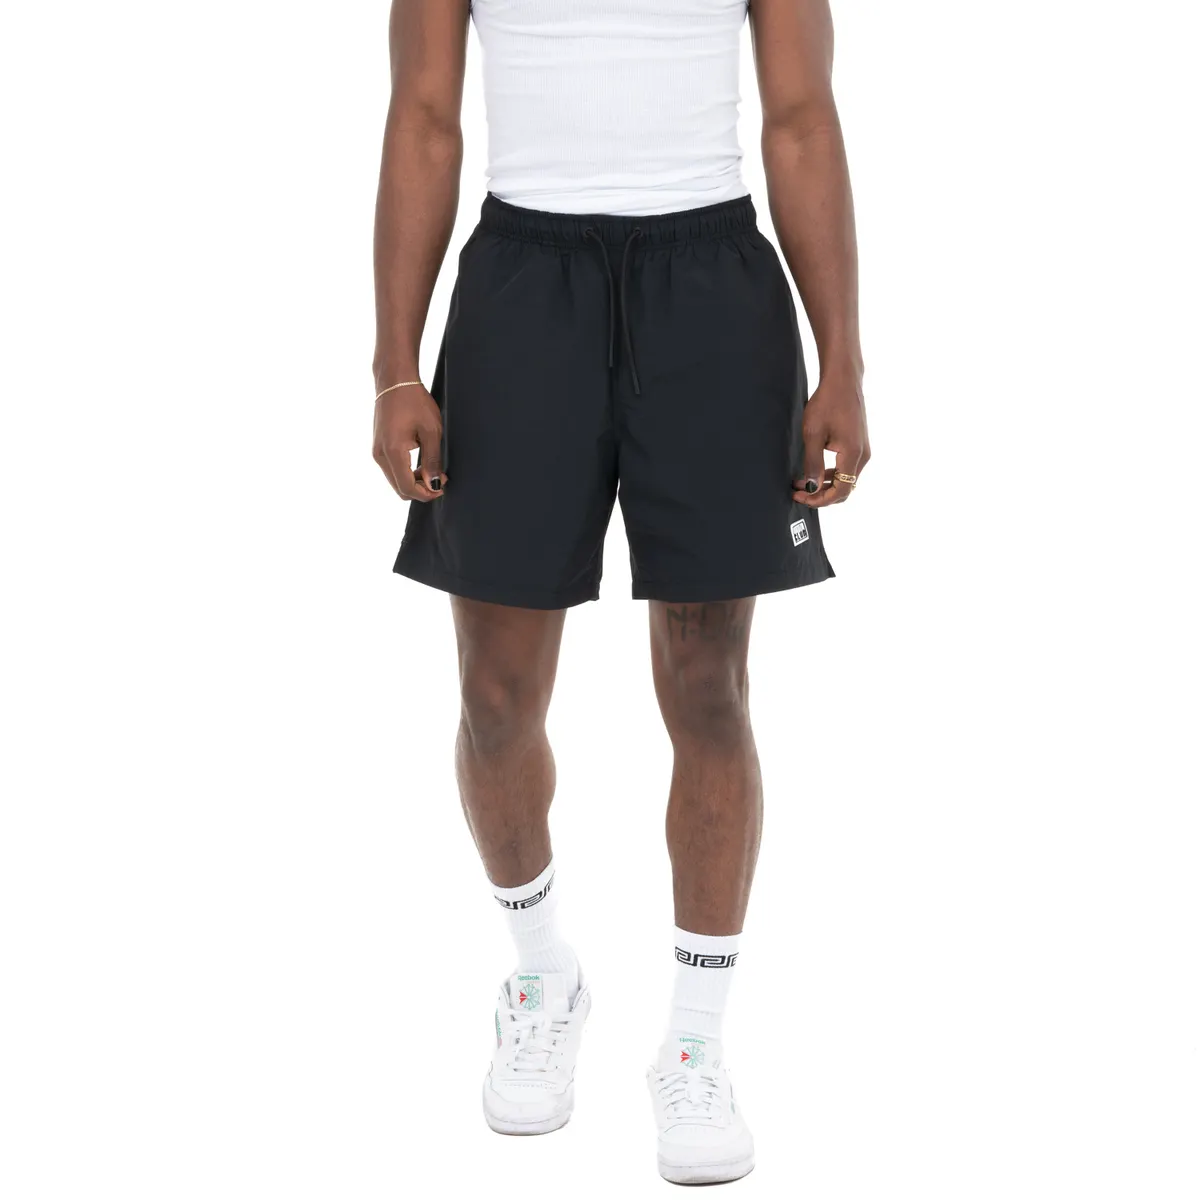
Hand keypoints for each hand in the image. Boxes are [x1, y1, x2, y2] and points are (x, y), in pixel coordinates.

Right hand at [372, 384, 446, 501]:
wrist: (395, 381)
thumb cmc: (414, 401)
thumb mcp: (431, 431)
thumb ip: (432, 460)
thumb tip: (434, 484)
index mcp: (393, 452)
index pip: (407, 488)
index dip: (426, 493)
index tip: (442, 486)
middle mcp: (380, 455)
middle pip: (399, 488)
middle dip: (421, 490)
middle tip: (440, 478)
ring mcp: (377, 451)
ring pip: (395, 481)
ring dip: (414, 481)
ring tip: (432, 469)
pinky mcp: (378, 447)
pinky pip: (392, 470)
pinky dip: (406, 473)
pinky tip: (420, 463)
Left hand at [792, 370, 869, 507]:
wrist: (843, 380)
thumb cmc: (827, 402)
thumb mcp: (813, 434)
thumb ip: (812, 463)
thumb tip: (811, 487)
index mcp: (853, 454)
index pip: (841, 491)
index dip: (820, 500)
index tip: (801, 497)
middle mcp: (863, 455)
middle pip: (845, 489)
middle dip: (821, 495)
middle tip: (798, 492)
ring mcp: (862, 450)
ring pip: (845, 479)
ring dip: (824, 485)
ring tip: (801, 482)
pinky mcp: (858, 445)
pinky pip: (846, 468)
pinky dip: (830, 474)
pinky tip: (813, 470)